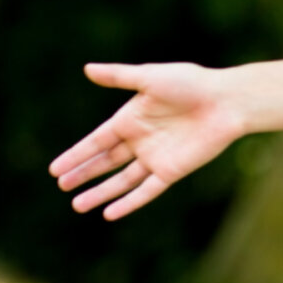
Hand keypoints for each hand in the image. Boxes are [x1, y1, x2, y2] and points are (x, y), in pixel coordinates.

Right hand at [49, 62, 245, 220]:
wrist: (228, 101)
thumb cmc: (192, 83)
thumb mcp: (151, 78)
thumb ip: (120, 77)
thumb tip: (87, 69)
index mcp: (132, 118)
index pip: (97, 141)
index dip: (76, 155)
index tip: (54, 169)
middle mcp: (141, 139)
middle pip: (106, 162)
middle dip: (83, 174)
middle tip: (61, 185)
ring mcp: (156, 156)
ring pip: (122, 180)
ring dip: (101, 192)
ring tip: (77, 205)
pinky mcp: (173, 170)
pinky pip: (147, 190)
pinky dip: (129, 202)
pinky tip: (109, 213)